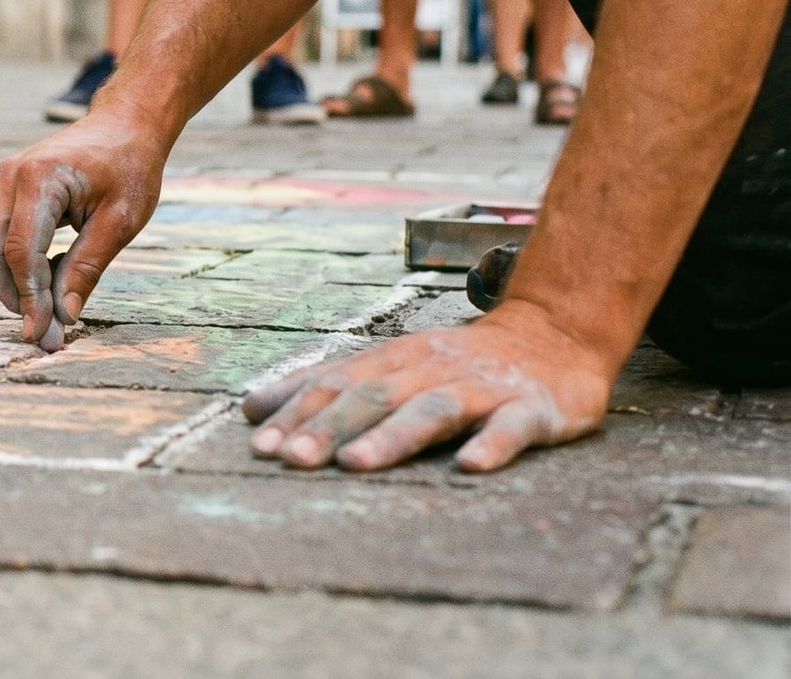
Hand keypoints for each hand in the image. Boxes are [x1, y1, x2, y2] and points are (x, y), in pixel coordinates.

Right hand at [0, 110, 165, 349]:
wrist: (124, 125)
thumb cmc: (129, 166)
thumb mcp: (121, 221)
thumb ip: (87, 268)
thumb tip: (64, 316)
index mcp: (40, 179)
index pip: (19, 251)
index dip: (28, 298)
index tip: (43, 334)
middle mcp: (9, 178)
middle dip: (11, 295)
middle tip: (45, 330)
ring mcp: (1, 183)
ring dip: (10, 283)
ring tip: (51, 303)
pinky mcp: (3, 192)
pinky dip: (13, 265)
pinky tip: (49, 275)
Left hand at [242, 302, 614, 472]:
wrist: (553, 334)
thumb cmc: (455, 362)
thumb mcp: (388, 366)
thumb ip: (325, 386)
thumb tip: (249, 408)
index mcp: (392, 360)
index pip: (335, 383)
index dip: (296, 412)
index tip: (258, 445)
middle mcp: (430, 369)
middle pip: (373, 396)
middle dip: (328, 427)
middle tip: (291, 458)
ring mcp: (481, 388)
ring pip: (431, 410)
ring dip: (391, 437)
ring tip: (355, 464)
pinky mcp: (531, 408)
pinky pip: (510, 427)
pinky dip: (491, 446)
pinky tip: (470, 467)